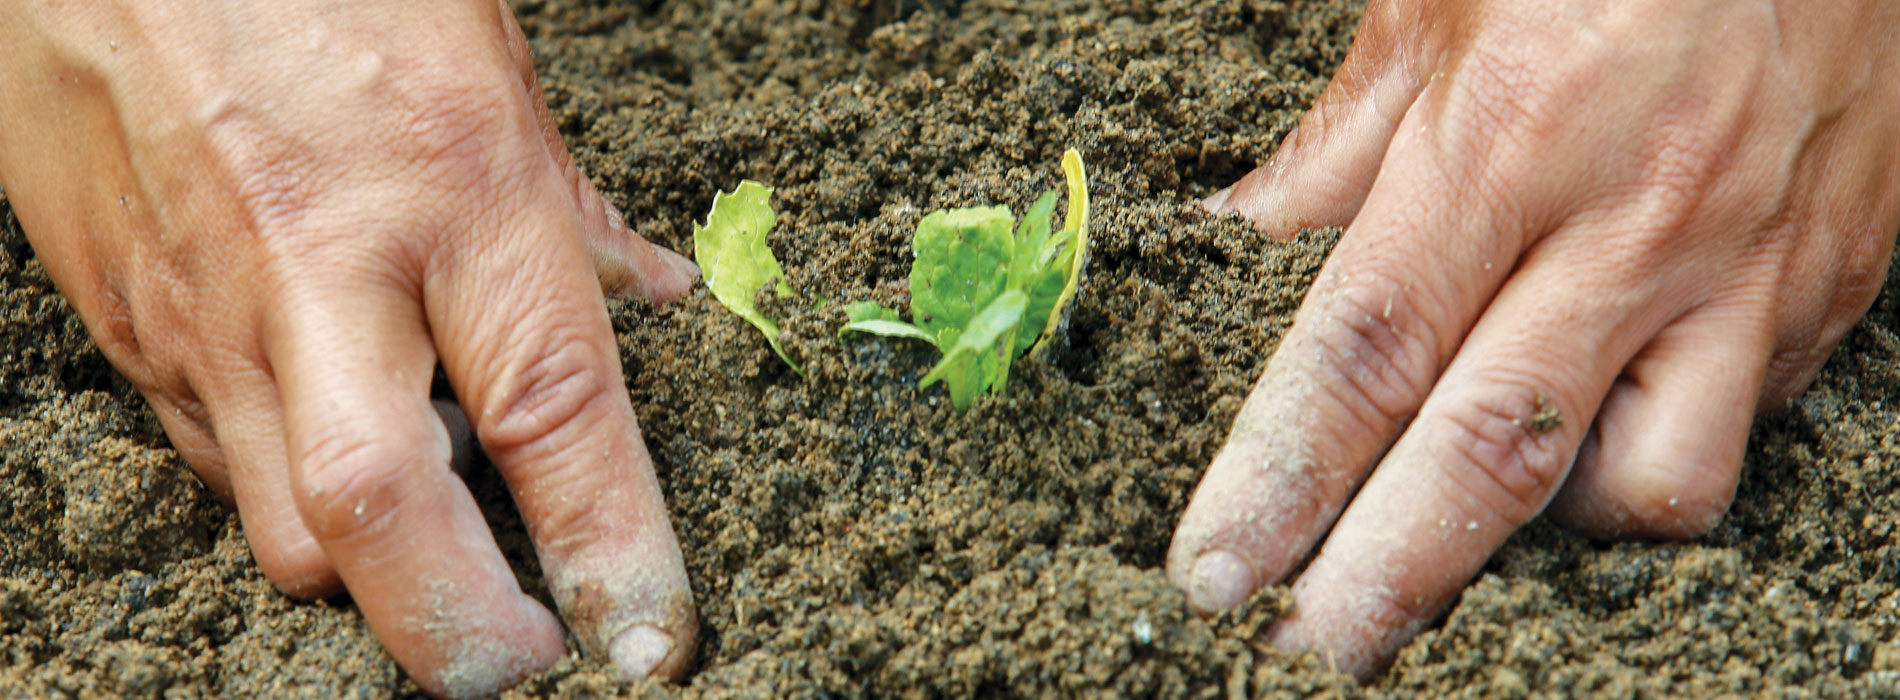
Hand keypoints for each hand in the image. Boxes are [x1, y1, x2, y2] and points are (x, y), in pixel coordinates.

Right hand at [0, 1, 699, 694]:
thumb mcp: (490, 65)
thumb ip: (573, 207)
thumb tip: (653, 295)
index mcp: (453, 189)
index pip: (554, 412)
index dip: (611, 550)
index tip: (648, 643)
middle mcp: (322, 269)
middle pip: (379, 518)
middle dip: (456, 632)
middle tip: (525, 666)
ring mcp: (203, 310)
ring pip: (281, 524)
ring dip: (371, 568)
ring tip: (436, 528)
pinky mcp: (123, 327)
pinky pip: (214, 464)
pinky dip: (289, 489)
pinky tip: (332, 434)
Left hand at [1170, 0, 1899, 676]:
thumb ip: (1341, 139)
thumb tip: (1239, 235)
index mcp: (1511, 139)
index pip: (1367, 352)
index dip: (1280, 477)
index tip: (1216, 570)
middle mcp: (1636, 222)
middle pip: (1494, 452)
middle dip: (1389, 577)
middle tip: (1307, 659)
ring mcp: (1751, 268)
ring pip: (1652, 482)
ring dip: (1551, 531)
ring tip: (1475, 518)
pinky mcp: (1834, 290)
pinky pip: (1743, 429)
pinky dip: (1656, 456)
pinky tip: (1599, 431)